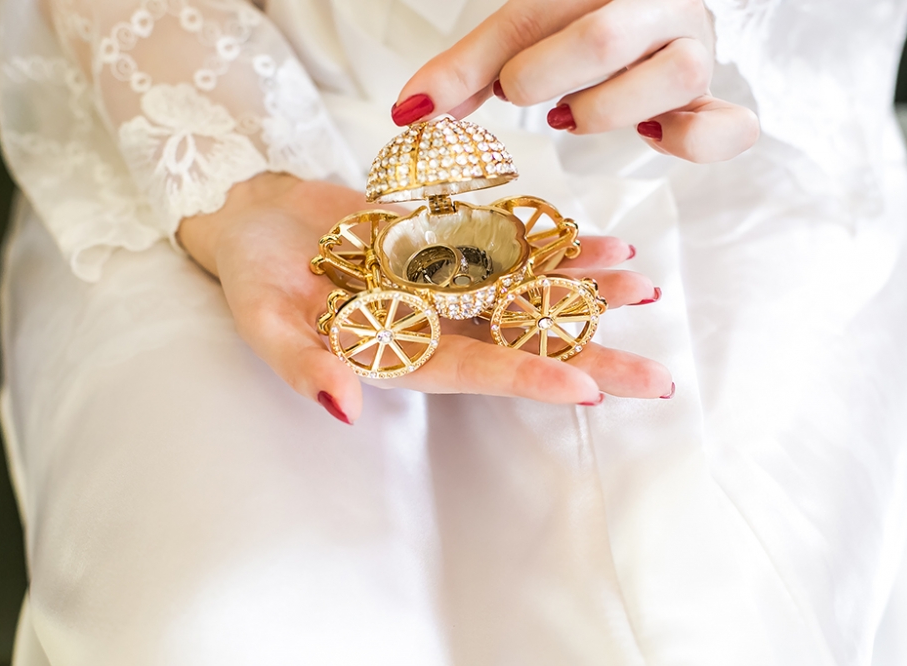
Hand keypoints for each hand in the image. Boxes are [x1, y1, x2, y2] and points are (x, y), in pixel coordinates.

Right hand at [179, 173, 673, 424]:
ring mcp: (449, 281)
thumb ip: (303, 365)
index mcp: (398, 351)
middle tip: (656, 379)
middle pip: (520, 343)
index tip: (584, 390)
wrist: (255, 224)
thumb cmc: (250, 280)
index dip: (524, 379)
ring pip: (528, 291)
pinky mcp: (450, 240)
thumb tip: (344, 410)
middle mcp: (436, 323)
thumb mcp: (262, 322)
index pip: (471, 372)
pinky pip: (513, 242)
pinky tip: (606, 246)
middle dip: (587, 357)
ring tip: (645, 290)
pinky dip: (556, 243)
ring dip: (586, 293)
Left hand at [391, 0, 758, 162]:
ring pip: (670, 79)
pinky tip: (651, 136)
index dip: (477, 65)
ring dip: (605, 110)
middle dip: (542, 78)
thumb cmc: (579, 21)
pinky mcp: (713, 100)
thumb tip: (409, 115)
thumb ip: (467, 69)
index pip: (531, 16)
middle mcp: (663, 4)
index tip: (429, 107)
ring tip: (574, 113)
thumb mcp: (522, 32)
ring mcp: (695, 50)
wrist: (649, 10)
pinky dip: (690, 141)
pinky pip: (727, 127)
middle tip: (523, 93)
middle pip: (605, 39)